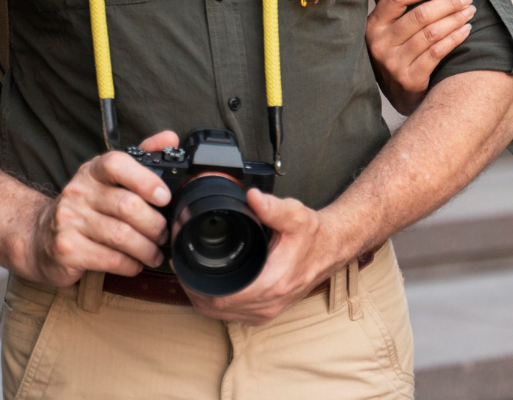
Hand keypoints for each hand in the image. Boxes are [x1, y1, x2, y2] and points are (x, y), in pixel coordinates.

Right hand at [19, 130, 177, 286]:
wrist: (37, 237)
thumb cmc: (84, 207)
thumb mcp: (107, 178)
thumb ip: (141, 158)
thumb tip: (170, 138)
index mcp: (92, 171)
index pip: (117, 164)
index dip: (145, 180)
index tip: (165, 197)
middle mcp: (78, 192)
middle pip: (127, 206)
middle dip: (155, 224)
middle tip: (164, 234)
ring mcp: (69, 221)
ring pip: (121, 236)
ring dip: (147, 248)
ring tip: (155, 253)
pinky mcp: (66, 250)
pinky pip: (110, 259)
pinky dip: (130, 264)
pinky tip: (135, 264)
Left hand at [184, 189, 348, 324]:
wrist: (331, 249)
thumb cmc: (313, 235)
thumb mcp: (295, 215)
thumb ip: (272, 207)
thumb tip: (251, 197)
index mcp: (273, 283)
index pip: (222, 297)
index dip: (197, 285)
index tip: (185, 267)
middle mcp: (269, 303)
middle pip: (216, 308)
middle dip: (194, 290)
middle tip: (182, 268)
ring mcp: (268, 311)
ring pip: (222, 315)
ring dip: (204, 299)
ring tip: (191, 276)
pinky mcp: (267, 313)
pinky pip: (233, 315)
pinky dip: (217, 304)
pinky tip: (210, 287)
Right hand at [366, 0, 475, 114]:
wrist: (397, 94)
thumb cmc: (395, 51)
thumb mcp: (383, 27)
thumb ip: (384, 1)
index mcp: (373, 25)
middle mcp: (380, 43)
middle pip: (419, 15)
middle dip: (447, 4)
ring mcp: (394, 63)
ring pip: (431, 34)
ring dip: (455, 20)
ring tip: (469, 12)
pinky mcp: (410, 79)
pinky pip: (437, 53)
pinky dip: (454, 39)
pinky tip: (466, 30)